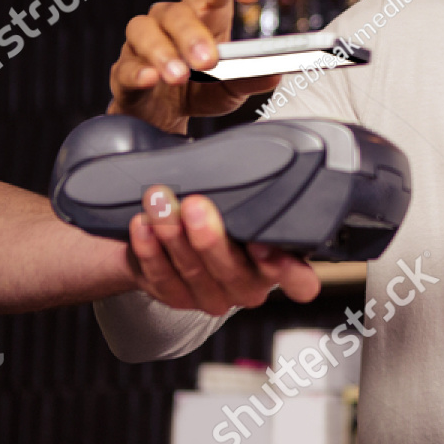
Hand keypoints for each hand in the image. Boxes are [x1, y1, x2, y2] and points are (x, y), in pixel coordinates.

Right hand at [109, 0, 279, 132]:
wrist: (165, 118)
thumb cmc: (200, 90)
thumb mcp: (232, 87)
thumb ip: (251, 79)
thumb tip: (274, 75)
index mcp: (205, 14)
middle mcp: (171, 20)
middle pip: (177, 12)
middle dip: (193, 35)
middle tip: (208, 60)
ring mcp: (143, 43)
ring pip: (144, 31)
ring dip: (163, 53)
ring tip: (179, 75)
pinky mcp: (123, 70)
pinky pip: (125, 66)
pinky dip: (137, 72)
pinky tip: (150, 79)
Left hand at [126, 185, 320, 314]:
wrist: (181, 234)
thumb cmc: (224, 212)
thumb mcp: (247, 202)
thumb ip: (257, 193)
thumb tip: (258, 146)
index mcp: (278, 265)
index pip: (300, 282)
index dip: (285, 271)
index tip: (262, 245)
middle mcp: (248, 287)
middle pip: (232, 272)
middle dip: (209, 237)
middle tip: (195, 204)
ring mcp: (212, 297)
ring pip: (192, 272)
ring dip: (172, 234)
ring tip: (159, 201)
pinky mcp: (177, 297)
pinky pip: (161, 278)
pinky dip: (149, 251)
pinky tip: (142, 226)